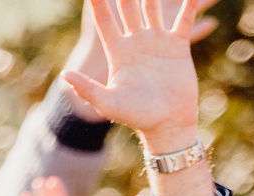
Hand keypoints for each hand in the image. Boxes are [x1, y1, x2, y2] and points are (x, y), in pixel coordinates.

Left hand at [62, 0, 200, 153]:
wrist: (168, 125)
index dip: (97, 2)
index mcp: (118, 52)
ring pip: (152, 8)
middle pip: (127, 7)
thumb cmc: (137, 117)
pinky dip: (187, 5)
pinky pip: (182, 21)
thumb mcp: (109, 103)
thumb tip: (65, 76)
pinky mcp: (176, 46)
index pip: (104, 20)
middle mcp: (135, 42)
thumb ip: (88, 88)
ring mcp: (156, 42)